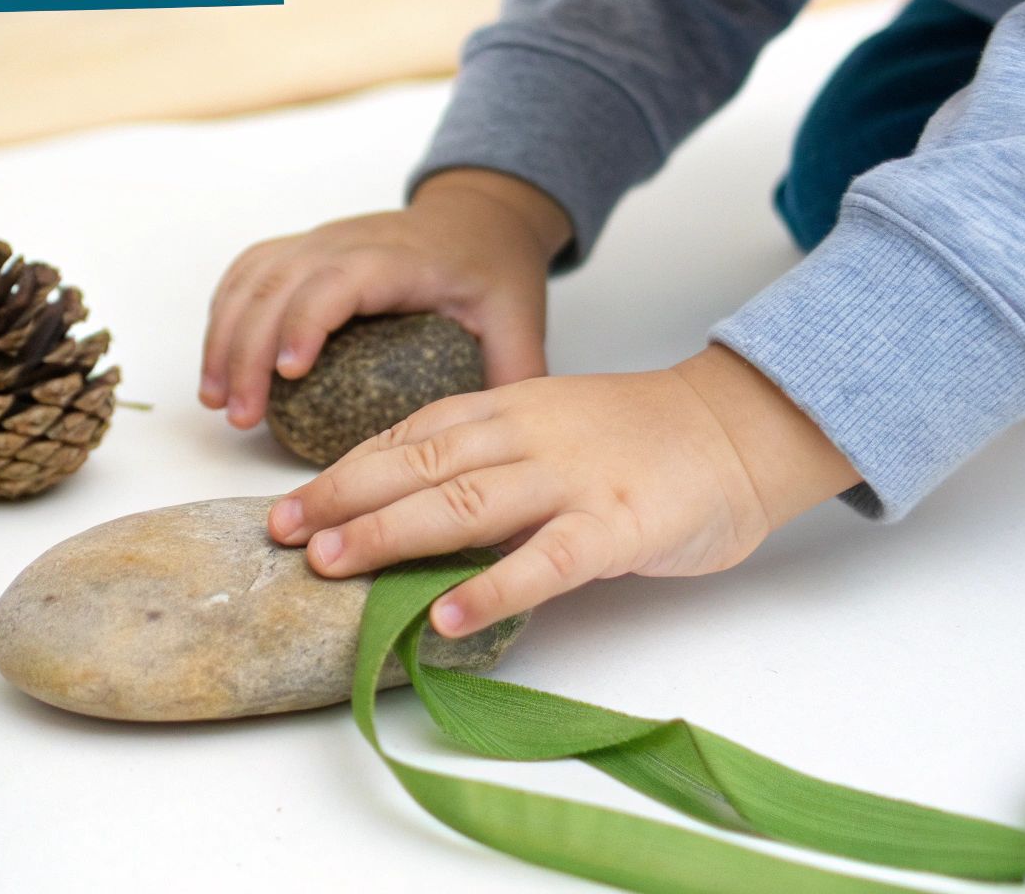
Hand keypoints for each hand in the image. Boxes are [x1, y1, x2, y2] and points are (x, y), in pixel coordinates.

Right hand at [200, 169, 573, 428]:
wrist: (479, 216)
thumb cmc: (495, 272)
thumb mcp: (520, 321)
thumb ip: (515, 377)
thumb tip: (506, 450)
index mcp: (400, 258)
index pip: (338, 280)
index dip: (307, 322)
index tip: (290, 375)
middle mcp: (348, 240)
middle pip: (279, 284)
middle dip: (248, 350)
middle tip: (242, 418)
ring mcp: (319, 240)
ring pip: (252, 279)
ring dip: (224, 338)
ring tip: (218, 403)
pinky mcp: (302, 248)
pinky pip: (247, 274)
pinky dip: (224, 316)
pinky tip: (219, 368)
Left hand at [266, 345, 860, 636]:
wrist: (742, 426)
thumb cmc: (644, 437)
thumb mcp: (554, 425)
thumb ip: (490, 457)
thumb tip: (410, 507)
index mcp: (510, 407)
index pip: (410, 434)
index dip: (345, 469)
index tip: (291, 504)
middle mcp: (529, 435)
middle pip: (419, 464)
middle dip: (343, 499)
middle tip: (282, 535)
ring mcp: (572, 479)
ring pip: (465, 502)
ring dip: (390, 534)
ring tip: (332, 565)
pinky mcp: (616, 526)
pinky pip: (545, 560)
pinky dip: (490, 588)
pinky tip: (443, 617)